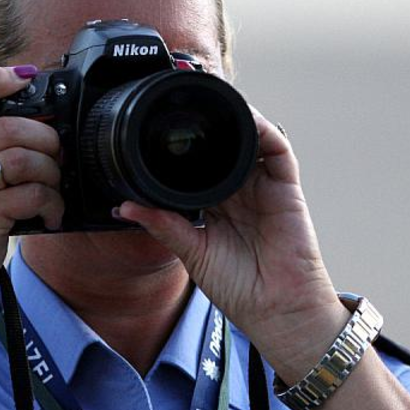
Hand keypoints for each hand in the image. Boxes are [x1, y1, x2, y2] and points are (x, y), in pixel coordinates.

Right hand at [0, 65, 63, 301]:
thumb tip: (27, 124)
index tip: (22, 75)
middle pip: (6, 127)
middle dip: (44, 136)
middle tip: (55, 152)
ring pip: (23, 159)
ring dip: (51, 172)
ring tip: (53, 187)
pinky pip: (32, 195)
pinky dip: (52, 203)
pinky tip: (52, 213)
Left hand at [116, 107, 349, 380]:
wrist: (276, 311)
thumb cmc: (238, 288)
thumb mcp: (190, 251)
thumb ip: (162, 225)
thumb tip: (123, 207)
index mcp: (214, 203)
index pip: (198, 163)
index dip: (182, 144)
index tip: (158, 127)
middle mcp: (239, 190)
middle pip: (224, 145)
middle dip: (208, 122)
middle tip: (185, 99)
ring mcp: (263, 187)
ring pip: (250, 140)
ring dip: (235, 118)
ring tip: (213, 99)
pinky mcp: (286, 188)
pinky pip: (278, 150)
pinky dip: (264, 130)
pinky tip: (247, 120)